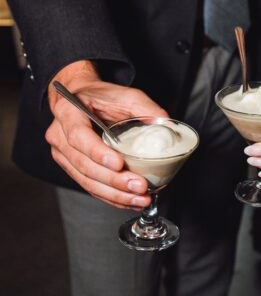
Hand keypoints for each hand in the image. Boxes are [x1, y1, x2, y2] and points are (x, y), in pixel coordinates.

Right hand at [45, 60, 167, 209]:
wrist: (81, 98)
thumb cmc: (100, 96)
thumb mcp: (123, 94)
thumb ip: (144, 107)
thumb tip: (165, 123)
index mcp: (68, 113)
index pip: (78, 136)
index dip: (97, 153)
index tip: (119, 163)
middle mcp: (60, 136)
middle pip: (84, 165)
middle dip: (113, 180)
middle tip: (138, 185)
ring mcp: (64, 155)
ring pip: (87, 181)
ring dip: (115, 194)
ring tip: (139, 198)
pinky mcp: (73, 168)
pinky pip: (91, 187)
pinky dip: (112, 197)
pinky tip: (130, 201)